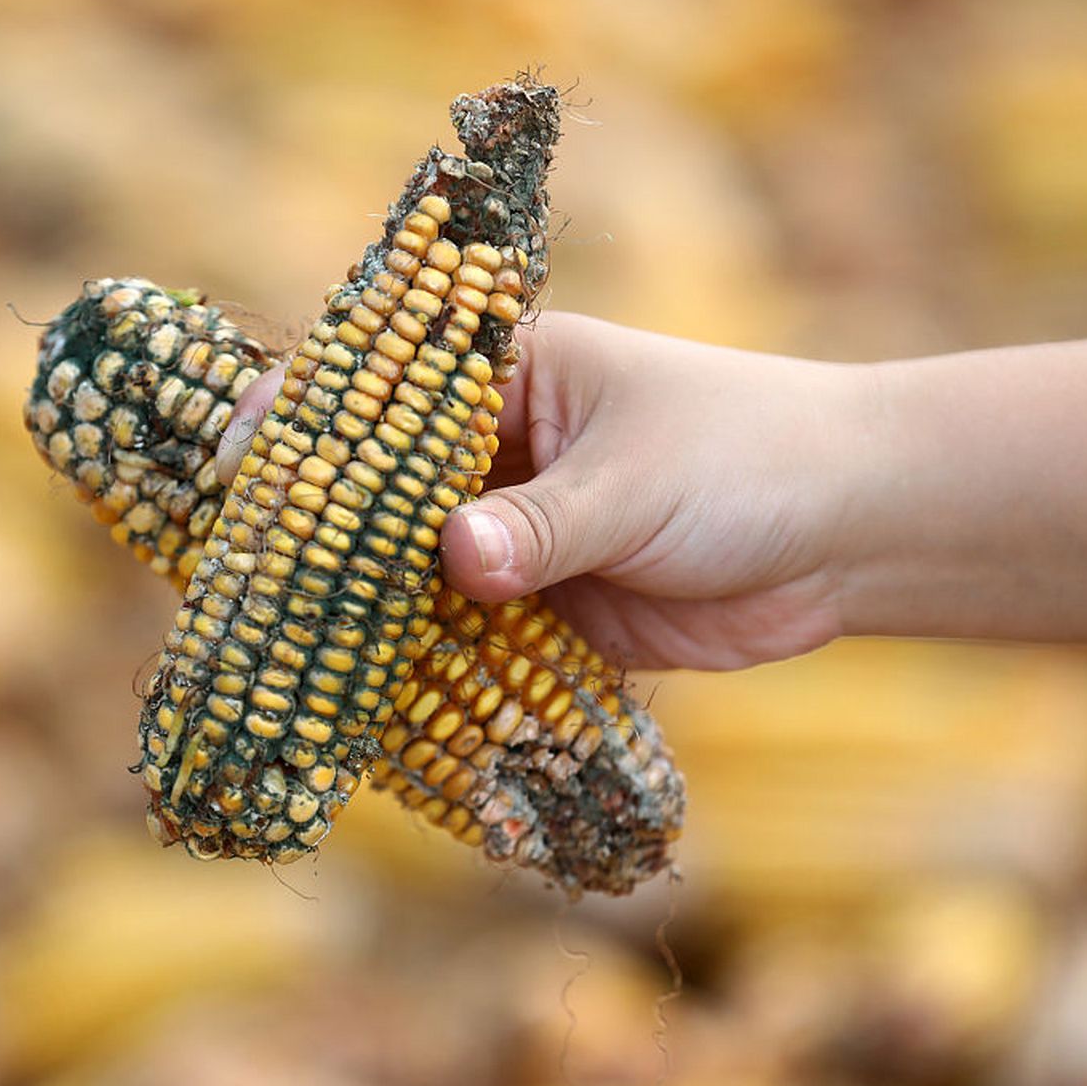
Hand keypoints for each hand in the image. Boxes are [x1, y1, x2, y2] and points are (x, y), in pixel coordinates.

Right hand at [220, 313, 872, 670]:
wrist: (848, 533)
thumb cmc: (747, 459)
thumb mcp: (635, 481)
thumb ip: (543, 524)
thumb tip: (454, 560)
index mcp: (508, 378)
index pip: (383, 392)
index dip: (305, 431)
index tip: (238, 471)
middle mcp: (496, 455)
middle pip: (380, 497)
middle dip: (320, 542)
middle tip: (243, 590)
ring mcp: (515, 537)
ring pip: (413, 579)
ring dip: (365, 619)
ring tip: (286, 662)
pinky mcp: (543, 614)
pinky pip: (464, 645)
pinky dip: (427, 675)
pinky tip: (372, 708)